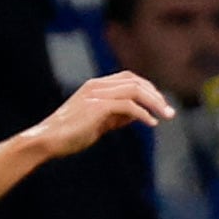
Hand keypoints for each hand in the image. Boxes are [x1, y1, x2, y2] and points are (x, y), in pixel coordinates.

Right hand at [23, 70, 173, 160]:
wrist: (48, 140)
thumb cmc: (71, 134)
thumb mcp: (98, 122)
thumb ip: (117, 116)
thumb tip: (138, 116)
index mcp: (96, 86)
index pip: (129, 78)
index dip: (148, 88)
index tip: (161, 104)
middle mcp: (97, 86)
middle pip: (135, 81)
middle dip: (156, 95)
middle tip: (169, 112)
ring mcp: (96, 95)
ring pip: (134, 90)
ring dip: (154, 103)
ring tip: (166, 116)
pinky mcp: (96, 107)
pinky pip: (128, 106)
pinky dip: (143, 114)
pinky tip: (151, 123)